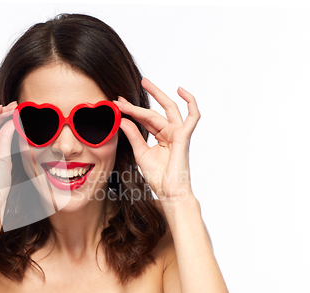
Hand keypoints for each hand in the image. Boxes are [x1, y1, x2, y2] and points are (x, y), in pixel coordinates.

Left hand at [114, 78, 199, 201]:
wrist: (168, 191)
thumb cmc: (158, 176)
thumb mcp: (140, 152)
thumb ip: (133, 135)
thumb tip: (122, 119)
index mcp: (161, 136)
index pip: (145, 119)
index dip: (131, 110)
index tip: (117, 103)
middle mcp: (170, 132)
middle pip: (154, 111)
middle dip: (139, 101)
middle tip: (125, 91)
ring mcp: (179, 133)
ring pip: (166, 110)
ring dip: (156, 95)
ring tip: (145, 83)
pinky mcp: (184, 137)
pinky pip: (193, 116)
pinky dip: (190, 102)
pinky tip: (181, 91)